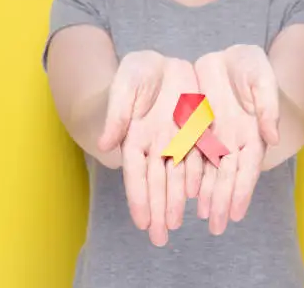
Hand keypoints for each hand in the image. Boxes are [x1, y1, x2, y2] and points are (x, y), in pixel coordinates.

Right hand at [99, 51, 202, 245]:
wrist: (163, 64)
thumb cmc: (138, 72)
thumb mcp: (126, 83)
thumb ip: (117, 113)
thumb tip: (104, 145)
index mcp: (135, 137)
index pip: (136, 174)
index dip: (139, 198)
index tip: (142, 223)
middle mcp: (156, 145)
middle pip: (157, 184)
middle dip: (158, 211)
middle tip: (160, 239)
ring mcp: (176, 142)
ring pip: (177, 178)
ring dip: (176, 203)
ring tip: (176, 226)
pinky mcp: (196, 134)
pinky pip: (199, 161)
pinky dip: (198, 181)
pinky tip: (198, 200)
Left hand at [194, 47, 278, 234]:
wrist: (226, 57)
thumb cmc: (250, 66)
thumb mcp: (261, 77)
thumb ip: (268, 106)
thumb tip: (274, 138)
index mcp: (251, 132)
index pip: (247, 168)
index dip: (241, 191)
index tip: (235, 214)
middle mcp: (232, 142)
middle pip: (226, 177)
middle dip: (220, 203)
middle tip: (215, 227)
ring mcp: (213, 138)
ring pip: (207, 173)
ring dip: (204, 196)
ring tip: (198, 218)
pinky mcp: (195, 131)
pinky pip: (190, 158)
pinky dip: (188, 177)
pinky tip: (183, 195)